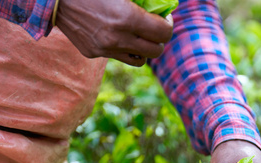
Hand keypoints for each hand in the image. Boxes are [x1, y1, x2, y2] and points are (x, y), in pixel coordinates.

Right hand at [56, 0, 172, 66]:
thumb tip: (163, 3)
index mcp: (126, 18)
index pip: (163, 33)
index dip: (168, 24)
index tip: (164, 17)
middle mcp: (117, 38)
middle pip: (156, 50)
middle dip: (160, 39)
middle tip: (155, 27)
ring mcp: (104, 49)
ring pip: (140, 60)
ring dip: (145, 49)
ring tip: (140, 35)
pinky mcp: (92, 53)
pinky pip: (119, 57)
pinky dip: (125, 48)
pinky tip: (120, 35)